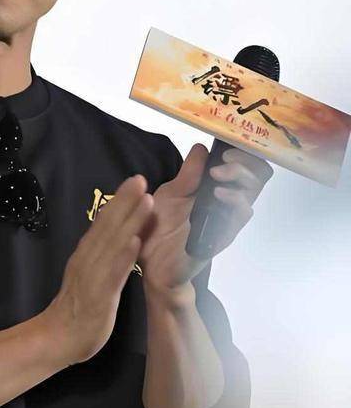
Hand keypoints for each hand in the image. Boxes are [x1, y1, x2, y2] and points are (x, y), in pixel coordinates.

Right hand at [48, 174, 154, 364]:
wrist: (58, 337)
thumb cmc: (77, 307)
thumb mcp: (89, 274)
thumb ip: (99, 255)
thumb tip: (114, 236)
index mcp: (87, 254)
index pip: (103, 222)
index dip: (120, 201)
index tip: (135, 180)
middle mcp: (89, 259)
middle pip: (108, 225)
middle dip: (126, 201)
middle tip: (141, 179)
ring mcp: (94, 275)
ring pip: (113, 243)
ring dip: (130, 221)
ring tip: (146, 201)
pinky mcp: (100, 294)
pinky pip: (113, 273)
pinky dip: (124, 256)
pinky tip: (135, 242)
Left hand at [137, 143, 273, 294]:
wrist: (150, 260)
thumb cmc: (160, 226)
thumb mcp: (171, 192)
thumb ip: (188, 173)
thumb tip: (202, 147)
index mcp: (215, 187)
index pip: (244, 164)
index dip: (243, 151)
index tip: (226, 146)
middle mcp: (227, 201)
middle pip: (257, 175)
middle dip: (245, 161)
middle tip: (224, 159)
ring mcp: (228, 218)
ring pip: (252, 192)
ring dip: (239, 176)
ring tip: (217, 175)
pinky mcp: (224, 235)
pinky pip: (240, 216)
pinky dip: (234, 200)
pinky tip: (218, 194)